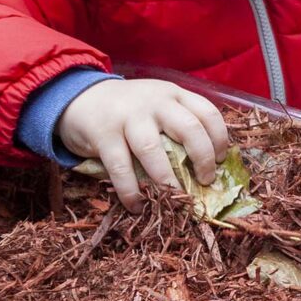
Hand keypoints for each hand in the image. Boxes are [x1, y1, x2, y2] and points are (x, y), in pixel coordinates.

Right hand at [58, 77, 229, 208]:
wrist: (80, 98)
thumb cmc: (129, 110)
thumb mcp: (158, 105)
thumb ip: (179, 123)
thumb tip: (208, 165)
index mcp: (173, 94)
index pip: (207, 113)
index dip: (220, 139)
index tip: (220, 160)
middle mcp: (154, 102)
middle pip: (189, 128)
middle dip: (202, 159)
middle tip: (205, 181)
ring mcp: (128, 117)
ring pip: (153, 150)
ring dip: (166, 180)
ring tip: (175, 199)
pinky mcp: (104, 134)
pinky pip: (121, 168)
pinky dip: (131, 191)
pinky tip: (137, 206)